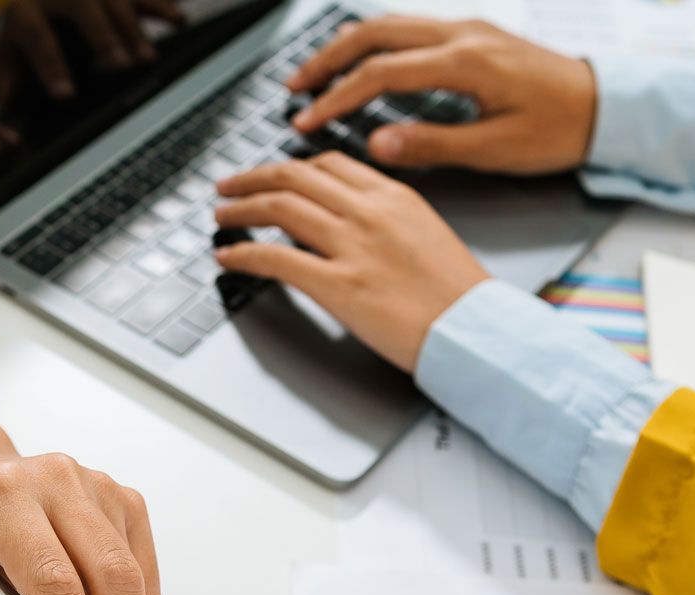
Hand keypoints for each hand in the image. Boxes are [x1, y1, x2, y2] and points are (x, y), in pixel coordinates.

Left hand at [0, 0, 185, 101]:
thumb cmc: (27, 33)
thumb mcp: (8, 54)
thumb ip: (6, 80)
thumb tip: (7, 100)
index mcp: (25, 9)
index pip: (37, 36)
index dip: (51, 65)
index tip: (66, 96)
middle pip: (82, 7)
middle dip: (102, 37)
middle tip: (121, 66)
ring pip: (114, 0)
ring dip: (134, 28)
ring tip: (149, 59)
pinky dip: (161, 5)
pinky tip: (179, 21)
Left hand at [214, 153, 488, 370]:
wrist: (473, 330)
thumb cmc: (457, 296)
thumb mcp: (427, 234)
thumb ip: (387, 219)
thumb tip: (351, 222)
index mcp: (393, 196)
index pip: (328, 164)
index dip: (289, 167)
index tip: (272, 175)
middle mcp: (369, 213)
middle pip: (294, 177)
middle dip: (252, 179)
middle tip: (228, 187)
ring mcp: (352, 247)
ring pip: (280, 208)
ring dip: (240, 209)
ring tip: (221, 216)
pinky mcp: (338, 286)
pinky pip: (277, 260)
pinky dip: (244, 254)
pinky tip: (229, 257)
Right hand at [286, 16, 595, 173]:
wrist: (605, 105)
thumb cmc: (560, 130)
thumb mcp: (496, 148)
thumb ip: (433, 144)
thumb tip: (378, 143)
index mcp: (466, 62)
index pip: (381, 73)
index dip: (337, 98)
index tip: (308, 121)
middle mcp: (464, 35)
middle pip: (375, 34)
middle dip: (327, 60)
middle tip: (294, 88)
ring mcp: (469, 29)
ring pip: (391, 25)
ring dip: (348, 48)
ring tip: (317, 75)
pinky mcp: (475, 35)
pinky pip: (412, 30)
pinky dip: (377, 46)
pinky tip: (364, 65)